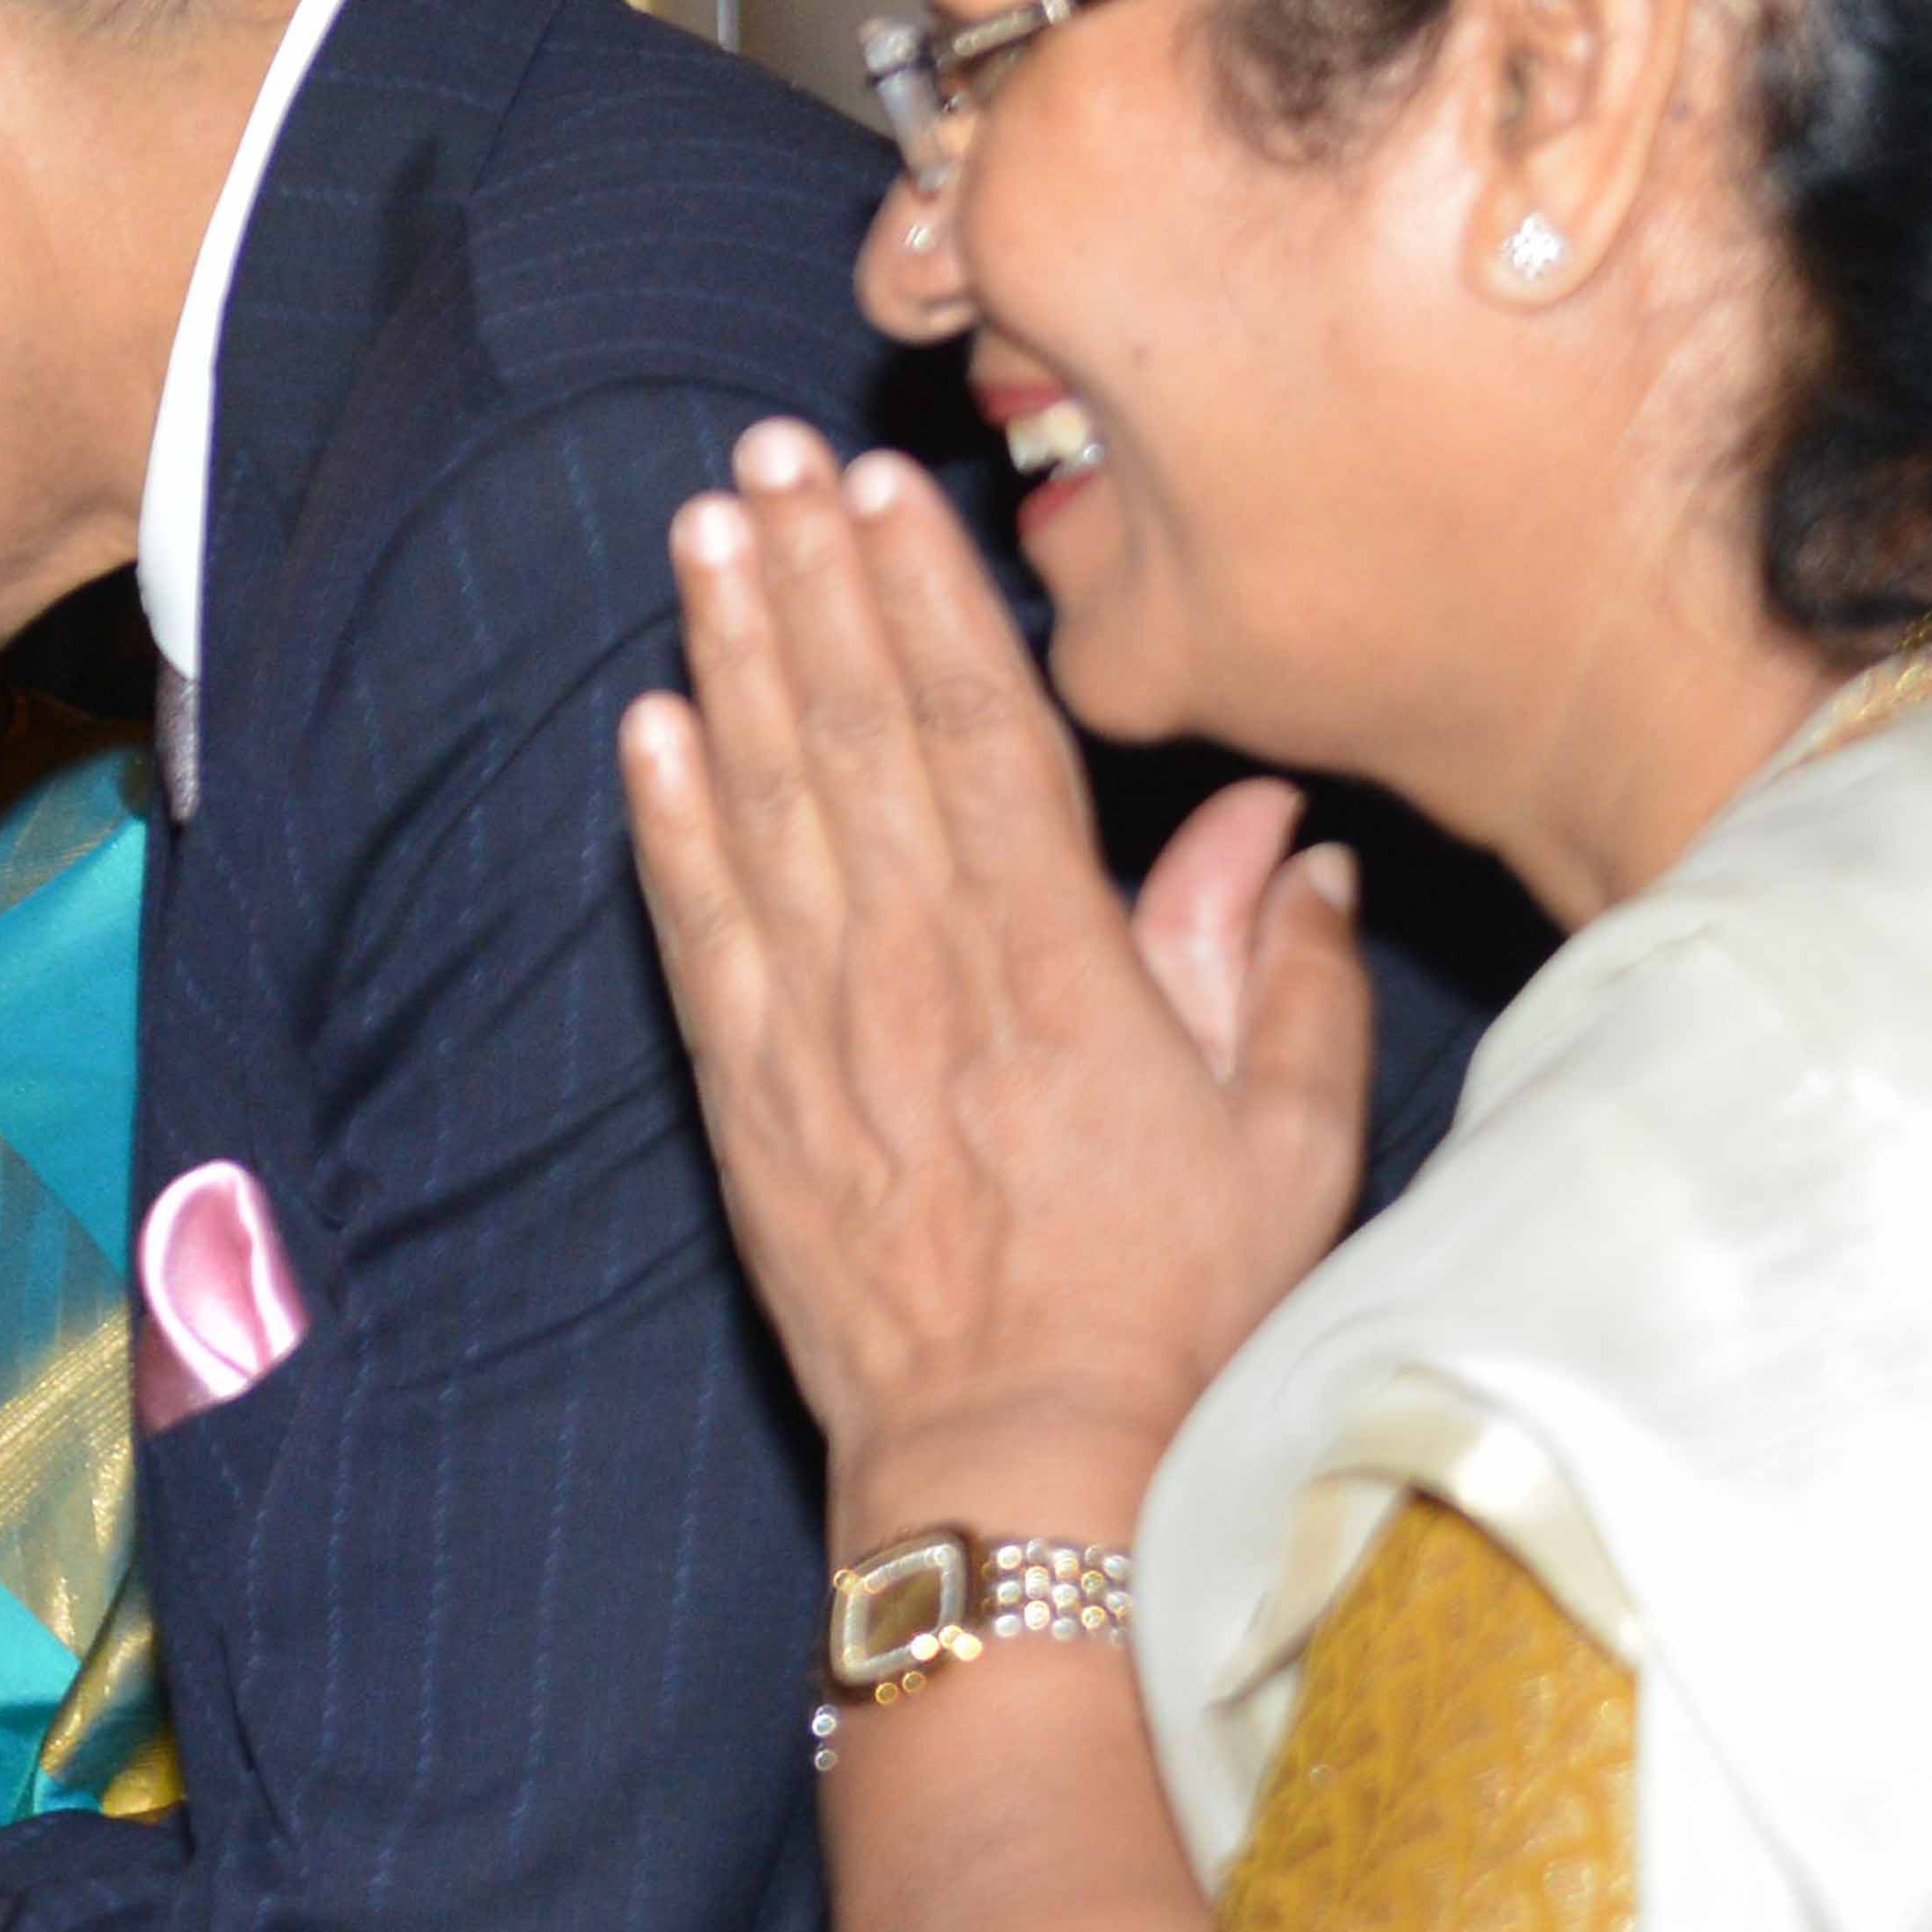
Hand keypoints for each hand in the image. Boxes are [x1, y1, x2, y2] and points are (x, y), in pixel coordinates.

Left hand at [616, 422, 1372, 1533]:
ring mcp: (820, 1036)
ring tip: (698, 539)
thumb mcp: (1286, 1143)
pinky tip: (646, 729)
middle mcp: (922, 975)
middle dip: (807, 584)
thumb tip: (1281, 842)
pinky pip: (697, 933)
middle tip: (763, 462)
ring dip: (728, 660)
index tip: (882, 495)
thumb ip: (1281, 977)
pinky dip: (665, 825)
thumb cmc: (1175, 1315)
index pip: (976, 735)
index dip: (922, 601)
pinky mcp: (751, 1103)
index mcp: (1059, 965)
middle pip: (852, 736)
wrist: (1022, 1470)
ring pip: (763, 807)